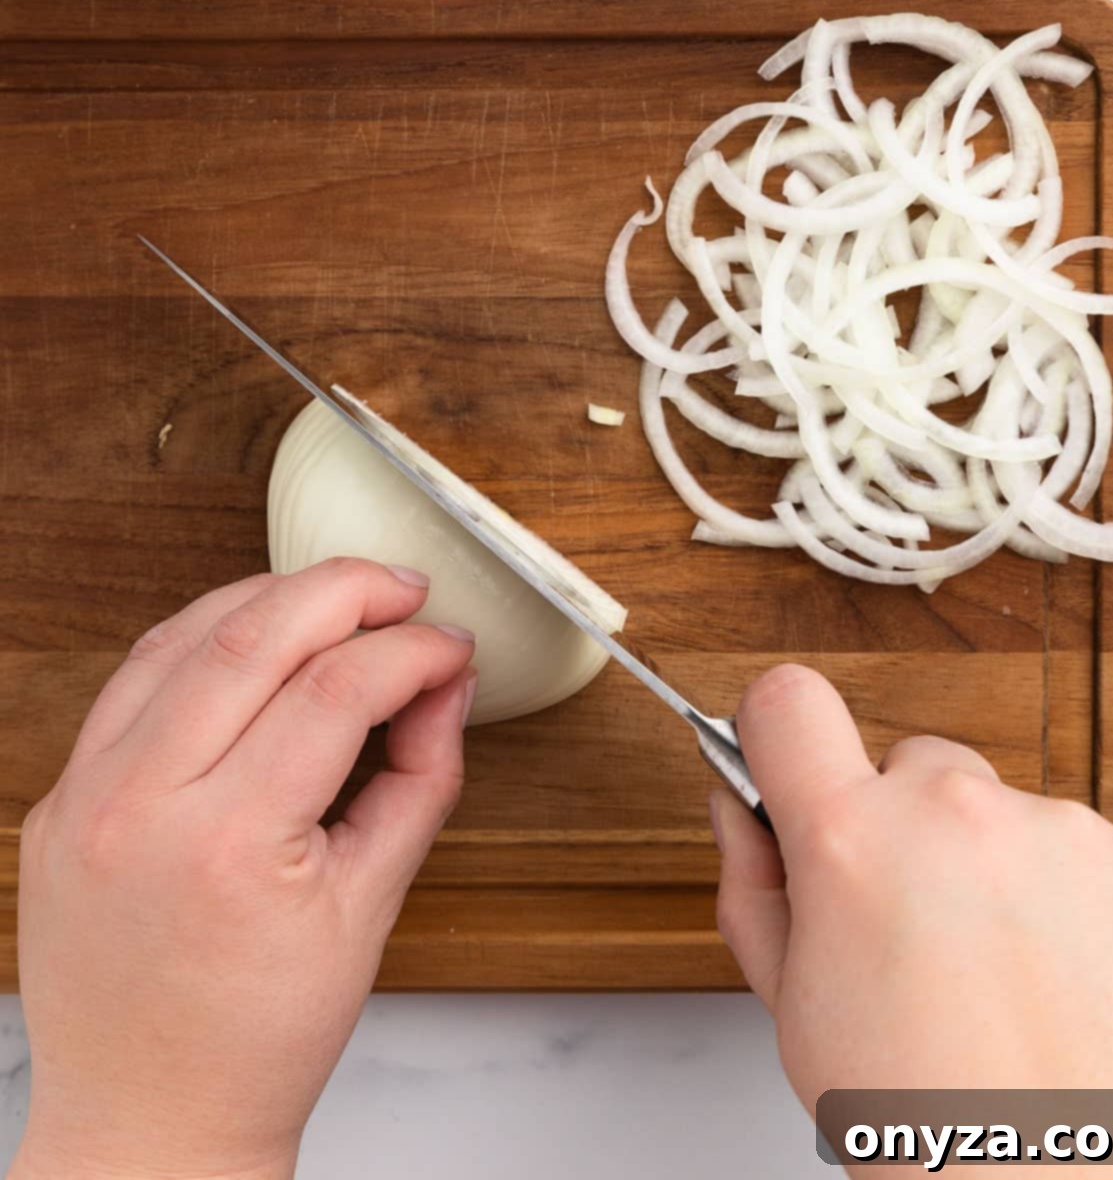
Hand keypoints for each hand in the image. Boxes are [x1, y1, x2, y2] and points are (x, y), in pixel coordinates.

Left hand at [12, 558, 476, 1179]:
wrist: (148, 1124)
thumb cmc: (256, 1042)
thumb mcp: (370, 908)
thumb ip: (421, 778)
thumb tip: (444, 686)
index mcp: (228, 845)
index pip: (337, 690)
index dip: (411, 651)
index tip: (451, 647)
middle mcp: (140, 807)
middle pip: (254, 635)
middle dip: (346, 591)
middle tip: (404, 590)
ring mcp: (83, 799)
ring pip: (182, 635)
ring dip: (270, 598)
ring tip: (338, 598)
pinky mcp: (60, 800)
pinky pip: (132, 681)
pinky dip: (201, 640)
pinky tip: (253, 636)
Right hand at [712, 665, 1112, 1101]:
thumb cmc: (939, 1130)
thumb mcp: (797, 1020)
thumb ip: (755, 889)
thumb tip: (744, 812)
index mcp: (855, 844)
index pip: (787, 702)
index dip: (779, 730)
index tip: (791, 759)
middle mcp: (960, 816)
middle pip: (915, 766)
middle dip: (907, 828)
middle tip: (921, 932)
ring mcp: (1067, 834)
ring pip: (1011, 817)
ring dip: (1003, 873)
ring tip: (1012, 986)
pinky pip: (1098, 856)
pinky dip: (1087, 908)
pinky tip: (1079, 990)